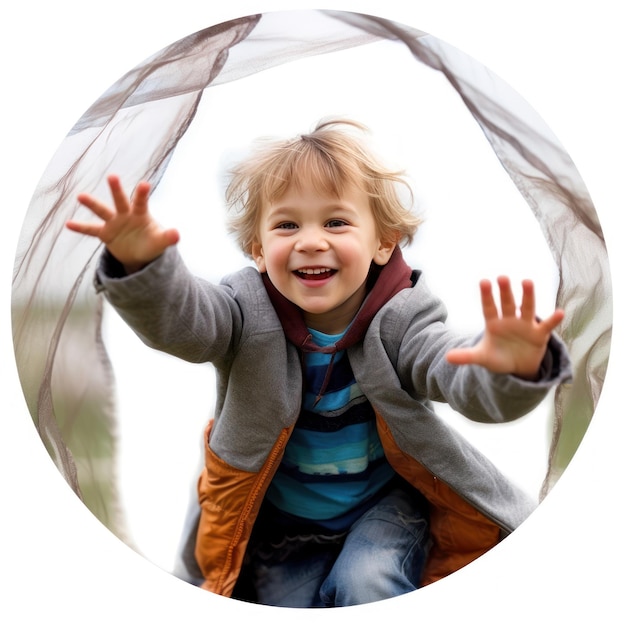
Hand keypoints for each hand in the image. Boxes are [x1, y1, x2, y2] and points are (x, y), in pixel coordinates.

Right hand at [66, 174, 179, 272]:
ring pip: (102, 211)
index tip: (144, 184)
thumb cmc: (152, 242)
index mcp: (141, 215)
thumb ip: (168, 238)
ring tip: (80, 196)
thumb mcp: (160, 242)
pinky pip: (91, 230)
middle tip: (112, 176)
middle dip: (117, 190)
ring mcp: (114, 223)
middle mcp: (126, 215)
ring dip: (92, 204)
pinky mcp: (105, 233)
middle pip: (120, 201)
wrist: (140, 252)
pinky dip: (81, 228)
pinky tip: (68, 224)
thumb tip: (177, 234)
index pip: (141, 203)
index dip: (142, 194)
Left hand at [446, 276, 564, 379]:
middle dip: (505, 292)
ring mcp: (526, 325)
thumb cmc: (499, 357)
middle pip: (507, 304)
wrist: (518, 367)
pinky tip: (559, 312)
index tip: (484, 282)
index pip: (489, 308)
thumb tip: (447, 357)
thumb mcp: (482, 357)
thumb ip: (466, 356)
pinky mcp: (539, 335)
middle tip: (502, 278)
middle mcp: (510, 320)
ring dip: (527, 296)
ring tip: (527, 282)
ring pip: (527, 308)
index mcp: (494, 324)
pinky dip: (553, 320)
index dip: (487, 296)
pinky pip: (547, 326)